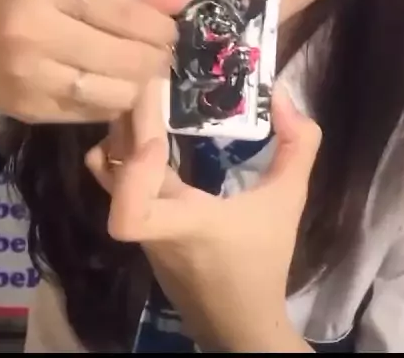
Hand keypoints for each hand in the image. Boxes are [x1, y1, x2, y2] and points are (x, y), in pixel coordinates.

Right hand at [0, 0, 186, 123]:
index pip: (120, 12)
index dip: (157, 23)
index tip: (172, 27)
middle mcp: (37, 37)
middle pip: (121, 56)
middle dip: (156, 56)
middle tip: (163, 50)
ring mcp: (33, 80)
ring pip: (112, 92)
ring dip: (141, 84)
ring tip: (143, 70)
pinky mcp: (33, 112)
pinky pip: (93, 113)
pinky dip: (116, 102)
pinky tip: (117, 87)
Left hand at [86, 80, 320, 351]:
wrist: (240, 321)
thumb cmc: (263, 262)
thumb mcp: (290, 201)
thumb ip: (298, 147)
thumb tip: (281, 94)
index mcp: (184, 223)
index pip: (128, 215)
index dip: (132, 171)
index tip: (157, 138)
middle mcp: (151, 225)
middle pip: (110, 172)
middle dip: (127, 121)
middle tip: (152, 82)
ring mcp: (138, 228)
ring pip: (106, 175)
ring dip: (121, 134)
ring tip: (147, 99)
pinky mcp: (137, 228)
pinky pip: (116, 183)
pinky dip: (125, 152)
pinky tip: (151, 130)